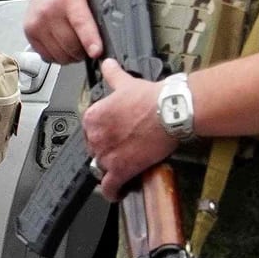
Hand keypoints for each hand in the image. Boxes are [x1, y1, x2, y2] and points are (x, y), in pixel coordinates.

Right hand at [25, 0, 101, 64]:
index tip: (96, 52)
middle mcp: (48, 9)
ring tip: (78, 44)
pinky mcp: (29, 31)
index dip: (89, 40)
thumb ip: (102, 4)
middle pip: (70, 44)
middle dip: (84, 50)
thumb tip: (117, 26)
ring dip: (72, 55)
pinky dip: (58, 55)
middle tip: (92, 46)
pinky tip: (64, 45)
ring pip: (59, 53)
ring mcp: (36, 22)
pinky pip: (47, 55)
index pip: (80, 22)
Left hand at [82, 59, 173, 196]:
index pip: (88, 132)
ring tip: (118, 171)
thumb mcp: (126, 83)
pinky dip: (112, 192)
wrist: (169, 111)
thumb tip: (108, 65)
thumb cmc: (151, 98)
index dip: (100, 135)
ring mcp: (106, 155)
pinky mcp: (120, 170)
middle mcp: (95, 137)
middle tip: (120, 150)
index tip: (110, 136)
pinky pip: (110, 187)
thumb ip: (113, 75)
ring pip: (100, 169)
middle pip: (93, 151)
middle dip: (105, 152)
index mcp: (93, 116)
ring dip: (108, 171)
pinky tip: (116, 193)